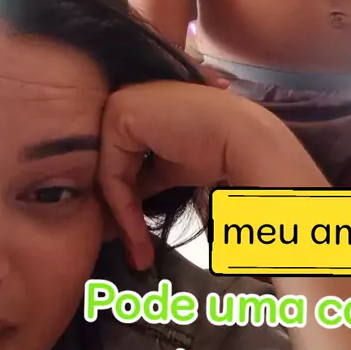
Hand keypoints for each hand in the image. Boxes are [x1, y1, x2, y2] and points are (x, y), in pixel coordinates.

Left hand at [98, 81, 326, 269]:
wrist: (242, 140)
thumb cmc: (216, 152)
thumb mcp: (170, 167)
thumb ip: (144, 177)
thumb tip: (125, 206)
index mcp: (138, 106)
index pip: (119, 159)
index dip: (126, 201)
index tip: (135, 241)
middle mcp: (126, 96)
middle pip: (110, 165)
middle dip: (119, 213)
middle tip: (134, 252)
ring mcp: (120, 101)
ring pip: (107, 171)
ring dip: (122, 217)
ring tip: (139, 253)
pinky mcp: (120, 113)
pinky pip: (110, 171)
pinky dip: (123, 206)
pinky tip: (138, 233)